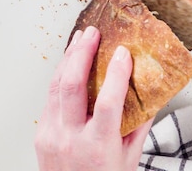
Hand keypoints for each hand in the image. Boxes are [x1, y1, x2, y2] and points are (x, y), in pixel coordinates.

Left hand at [35, 26, 152, 170]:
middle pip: (72, 86)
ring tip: (79, 40)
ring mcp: (51, 135)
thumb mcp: (128, 158)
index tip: (123, 54)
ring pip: (56, 87)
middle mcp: (70, 138)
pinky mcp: (41, 133)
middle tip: (92, 34)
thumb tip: (150, 95)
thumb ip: (139, 126)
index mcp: (97, 146)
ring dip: (68, 59)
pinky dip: (60, 77)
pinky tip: (69, 65)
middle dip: (81, 54)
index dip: (116, 74)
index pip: (107, 103)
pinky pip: (50, 98)